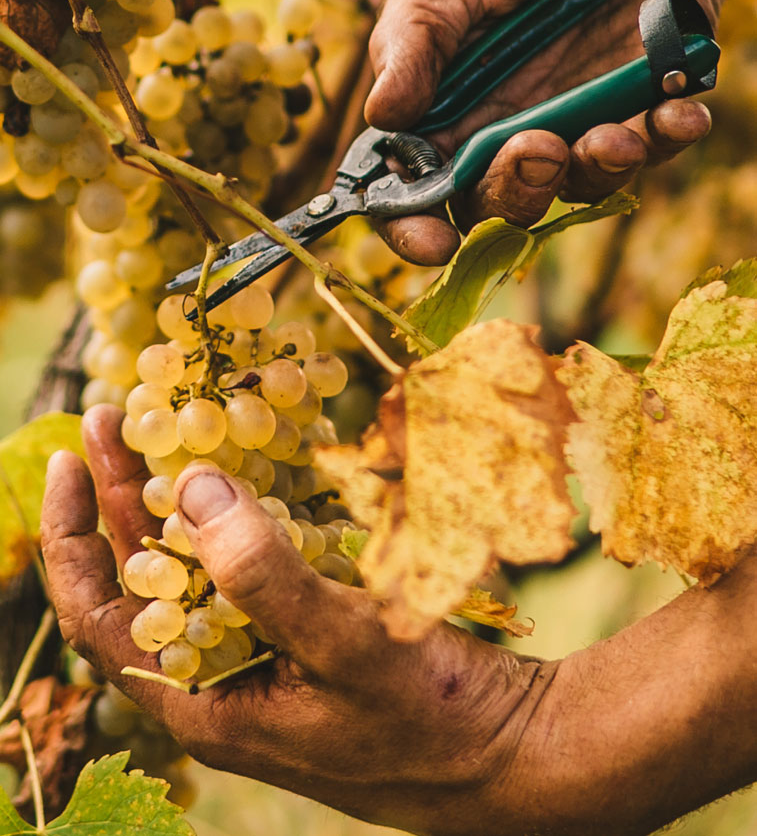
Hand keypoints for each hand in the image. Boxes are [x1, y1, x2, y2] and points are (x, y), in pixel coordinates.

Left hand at [42, 405, 756, 834]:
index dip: (73, 537)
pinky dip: (234, 524)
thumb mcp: (341, 646)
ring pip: (196, 575)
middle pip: (143, 582)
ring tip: (165, 437)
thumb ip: (264, 574)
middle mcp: (222, 684)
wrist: (506, 755)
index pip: (99, 616)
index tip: (71, 458)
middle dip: (122, 499)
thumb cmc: (426, 718)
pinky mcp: (305, 643)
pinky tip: (245, 483)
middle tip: (115, 419)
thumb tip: (190, 486)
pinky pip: (249, 577)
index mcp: (204, 703)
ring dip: (175, 507)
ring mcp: (265, 663)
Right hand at [365, 0, 728, 263]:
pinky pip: (653, 148)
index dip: (415, 229)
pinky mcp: (639, 112)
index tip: (434, 241)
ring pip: (576, 189)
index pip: (414, 194)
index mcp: (443, 115)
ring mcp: (574, 129)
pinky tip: (675, 110)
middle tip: (537, 149)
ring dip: (594, 171)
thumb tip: (383, 115)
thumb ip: (411, 41)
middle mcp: (504, 137)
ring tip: (613, 133)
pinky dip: (665, 137)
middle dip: (517, 196)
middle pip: (496, 208)